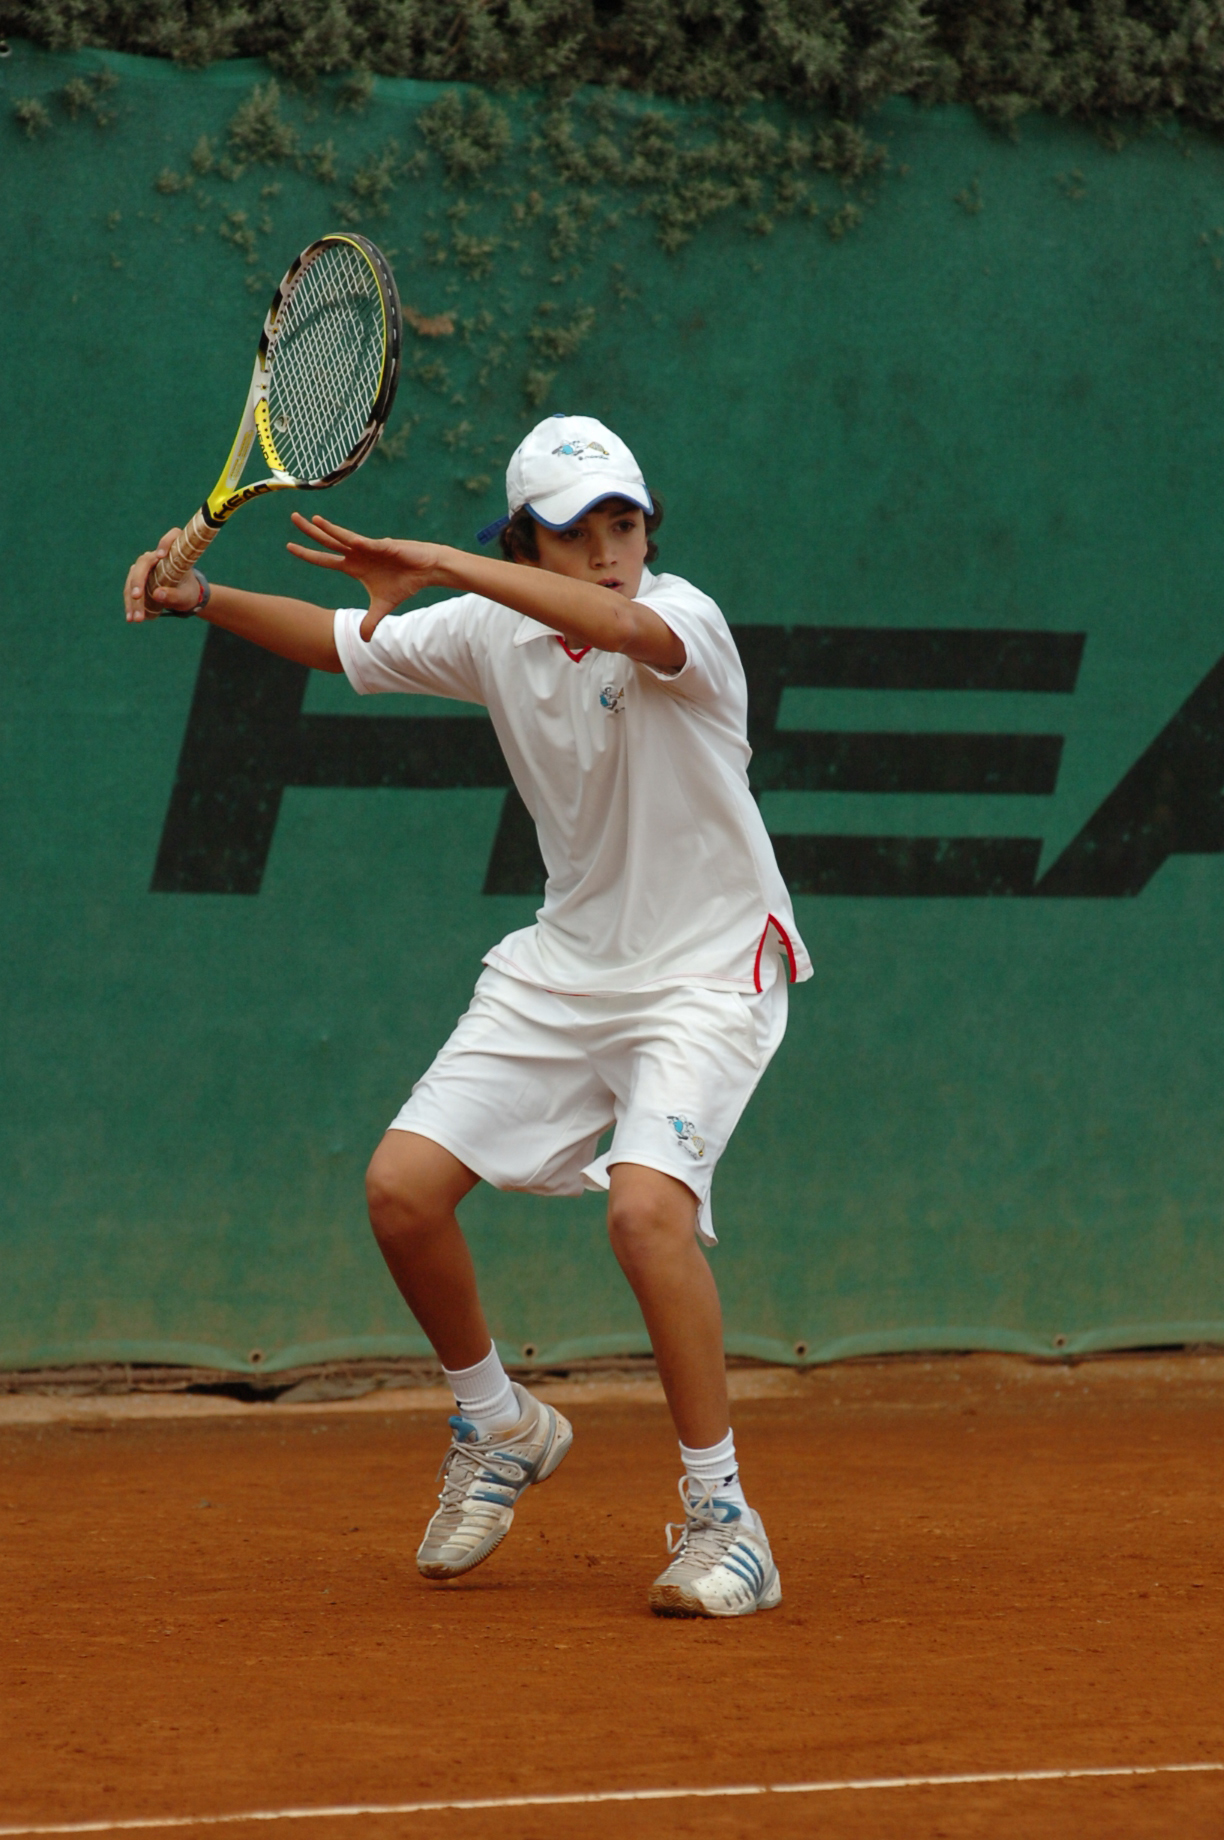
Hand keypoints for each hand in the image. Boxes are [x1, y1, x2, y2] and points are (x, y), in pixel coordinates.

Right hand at [124, 530, 198, 622]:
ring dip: (133, 599)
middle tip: (138, 597)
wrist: (183, 597)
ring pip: (133, 579)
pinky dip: (130, 604)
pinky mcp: (137, 579)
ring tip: (136, 618)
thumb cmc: (188, 592)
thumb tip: (157, 594)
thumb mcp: (185, 597)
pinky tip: (131, 618)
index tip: (161, 555)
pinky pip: (130, 590)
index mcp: (174, 554)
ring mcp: (144, 567)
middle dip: (138, 581)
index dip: (166, 542)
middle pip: (143, 563)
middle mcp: (156, 557)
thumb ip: (174, 595)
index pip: (173, 536)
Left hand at [288, 514, 443, 640]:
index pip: (325, 559)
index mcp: (354, 566)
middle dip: (310, 532)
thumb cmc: (404, 582)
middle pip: (328, 542)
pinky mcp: (384, 546)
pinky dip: (357, 542)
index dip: (308, 554)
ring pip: (344, 538)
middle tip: (292, 517)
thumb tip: (363, 640)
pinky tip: (348, 538)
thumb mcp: (383, 606)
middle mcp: (357, 554)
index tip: (289, 547)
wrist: (426, 570)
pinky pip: (367, 544)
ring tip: (312, 519)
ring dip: (329, 529)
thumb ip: (370, 621)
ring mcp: (369, 548)